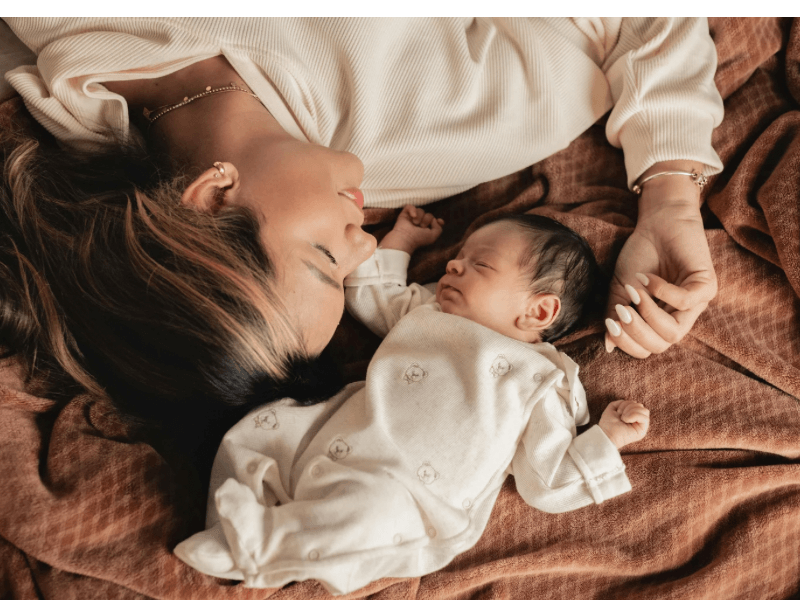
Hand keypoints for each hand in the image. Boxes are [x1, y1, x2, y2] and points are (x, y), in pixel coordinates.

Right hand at [380, 205, 443, 254]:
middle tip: (422, 226)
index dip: (438, 220)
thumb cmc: (418, 239)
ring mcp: (412, 219)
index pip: (434, 222)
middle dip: (427, 220)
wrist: (405, 238)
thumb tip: (435, 220)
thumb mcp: (433, 236)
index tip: (439, 221)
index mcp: (426, 230)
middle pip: (429, 215)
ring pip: (420, 210)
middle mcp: (420, 224)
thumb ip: (438, 228)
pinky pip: (410, 206)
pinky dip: (412, 210)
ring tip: (415, 223)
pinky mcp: (404, 214)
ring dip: (419, 217)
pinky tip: (413, 216)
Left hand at [598, 400, 649, 448]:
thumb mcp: (613, 408)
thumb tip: (632, 402)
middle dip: (628, 407)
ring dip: (631, 411)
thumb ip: (621, 403)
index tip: (618, 412)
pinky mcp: (642, 431)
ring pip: (645, 411)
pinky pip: (645, 418)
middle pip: (640, 406)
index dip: (626, 404)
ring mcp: (641, 426)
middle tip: (621, 415)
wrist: (606, 433)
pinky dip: (634, 415)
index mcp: (632, 415)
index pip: (635, 404)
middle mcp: (637, 421)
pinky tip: (626, 420)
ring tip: (623, 418)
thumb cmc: (608, 423)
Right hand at [605, 165, 717, 357]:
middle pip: (661, 345)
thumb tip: (608, 345)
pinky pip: (684, 302)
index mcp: (660, 321)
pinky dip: (662, 292)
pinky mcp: (706, 286)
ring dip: (649, 314)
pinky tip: (648, 278)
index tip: (610, 322)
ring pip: (674, 332)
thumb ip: (615, 315)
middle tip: (621, 311)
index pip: (647, 349)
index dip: (627, 342)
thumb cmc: (640, 255)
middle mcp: (680, 317)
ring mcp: (696, 304)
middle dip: (636, 332)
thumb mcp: (621, 289)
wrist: (657, 223)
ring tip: (635, 293)